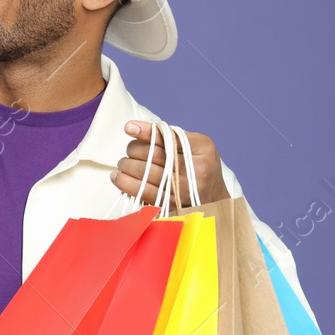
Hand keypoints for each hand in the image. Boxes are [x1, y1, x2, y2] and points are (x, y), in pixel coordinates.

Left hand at [112, 120, 227, 208]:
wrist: (214, 200)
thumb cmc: (199, 168)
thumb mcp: (194, 146)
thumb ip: (169, 136)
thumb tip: (133, 128)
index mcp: (203, 149)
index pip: (169, 138)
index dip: (147, 132)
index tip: (129, 128)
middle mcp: (197, 171)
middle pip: (154, 156)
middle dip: (134, 151)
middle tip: (128, 151)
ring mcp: (185, 191)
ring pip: (147, 175)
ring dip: (127, 168)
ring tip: (122, 164)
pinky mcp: (174, 207)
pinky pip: (145, 194)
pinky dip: (128, 185)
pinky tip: (119, 179)